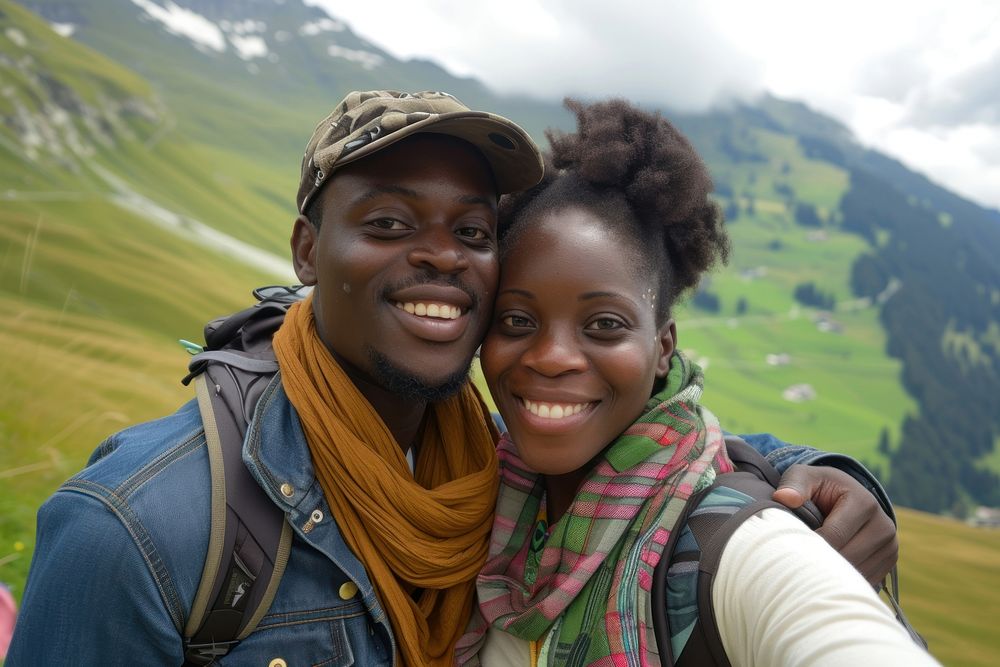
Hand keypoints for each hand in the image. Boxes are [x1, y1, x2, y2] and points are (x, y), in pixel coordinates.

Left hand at [772, 464, 897, 584]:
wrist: (845, 496)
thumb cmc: (819, 488)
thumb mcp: (804, 478)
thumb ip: (793, 485)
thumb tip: (783, 498)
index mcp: (864, 503)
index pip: (833, 537)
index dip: (809, 546)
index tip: (789, 549)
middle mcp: (884, 526)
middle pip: (847, 559)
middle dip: (819, 562)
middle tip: (796, 562)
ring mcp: (890, 546)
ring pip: (856, 574)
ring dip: (831, 574)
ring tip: (809, 566)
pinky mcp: (889, 562)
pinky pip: (864, 581)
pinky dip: (843, 581)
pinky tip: (826, 572)